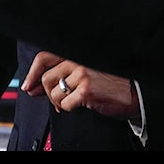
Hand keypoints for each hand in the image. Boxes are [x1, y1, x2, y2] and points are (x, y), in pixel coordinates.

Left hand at [23, 51, 139, 119]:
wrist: (134, 94)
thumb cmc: (111, 84)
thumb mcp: (85, 74)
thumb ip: (61, 76)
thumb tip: (34, 87)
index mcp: (78, 54)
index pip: (45, 56)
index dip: (32, 72)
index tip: (28, 84)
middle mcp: (79, 60)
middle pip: (46, 77)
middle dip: (47, 93)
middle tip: (56, 101)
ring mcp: (83, 74)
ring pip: (53, 92)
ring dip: (59, 102)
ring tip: (72, 102)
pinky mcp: (86, 89)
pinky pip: (64, 104)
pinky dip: (69, 108)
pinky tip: (80, 105)